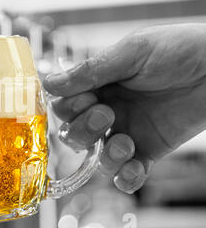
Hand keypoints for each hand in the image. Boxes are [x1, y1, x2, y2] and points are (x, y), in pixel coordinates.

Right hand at [44, 23, 205, 193]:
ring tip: (125, 142)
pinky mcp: (149, 150)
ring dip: (104, 155)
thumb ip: (90, 71)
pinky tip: (133, 167)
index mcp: (98, 83)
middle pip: (73, 134)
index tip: (86, 98)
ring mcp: (127, 131)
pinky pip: (127, 174)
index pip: (65, 104)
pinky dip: (125, 177)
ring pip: (96, 158)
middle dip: (83, 130)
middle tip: (106, 114)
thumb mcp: (131, 53)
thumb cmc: (179, 49)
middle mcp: (107, 109)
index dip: (68, 108)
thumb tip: (49, 83)